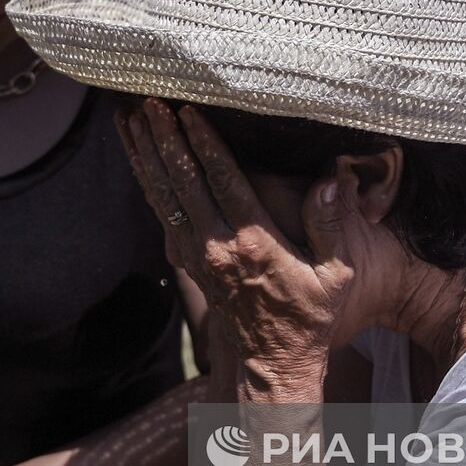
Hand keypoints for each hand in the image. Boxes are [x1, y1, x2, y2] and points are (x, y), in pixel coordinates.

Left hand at [117, 100, 364, 391]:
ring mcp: (196, 256)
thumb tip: (331, 177)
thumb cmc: (310, 317)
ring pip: (163, 195)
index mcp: (253, 243)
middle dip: (164, 138)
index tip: (188, 110)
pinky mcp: (187, 262)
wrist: (273, 364)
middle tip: (148, 101)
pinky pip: (161, 213)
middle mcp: (216, 247)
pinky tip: (138, 156)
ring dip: (145, 155)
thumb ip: (331, 223)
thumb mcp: (336, 274)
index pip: (222, 181)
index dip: (203, 142)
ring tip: (129, 119)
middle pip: (182, 182)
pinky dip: (147, 180)